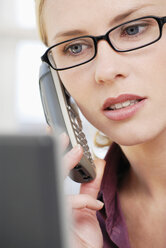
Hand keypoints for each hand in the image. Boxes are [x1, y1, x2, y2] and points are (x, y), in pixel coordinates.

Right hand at [61, 133, 105, 247]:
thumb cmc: (83, 237)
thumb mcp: (88, 208)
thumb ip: (91, 187)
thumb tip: (98, 165)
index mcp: (58, 198)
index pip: (54, 171)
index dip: (56, 153)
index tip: (61, 137)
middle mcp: (52, 201)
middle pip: (50, 171)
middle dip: (55, 151)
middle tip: (62, 135)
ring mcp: (53, 208)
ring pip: (54, 181)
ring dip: (65, 163)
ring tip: (77, 152)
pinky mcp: (57, 219)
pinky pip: (68, 203)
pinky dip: (84, 201)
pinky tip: (95, 205)